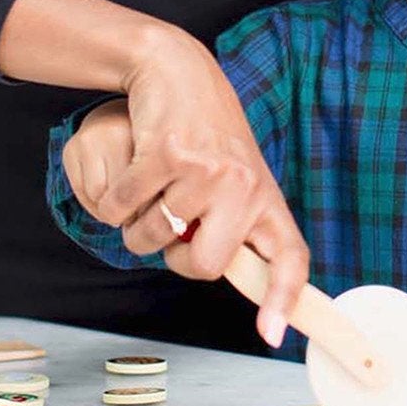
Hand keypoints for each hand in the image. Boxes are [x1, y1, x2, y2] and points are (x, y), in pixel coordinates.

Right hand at [67, 28, 308, 347]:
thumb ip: (233, 226)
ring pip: (152, 238)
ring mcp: (206, 170)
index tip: (271, 334)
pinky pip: (124, 208)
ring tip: (155, 186)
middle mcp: (242, 186)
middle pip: (201, 266)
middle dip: (173, 257)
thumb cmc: (204, 134)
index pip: (288, 256)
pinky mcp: (166, 154)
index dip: (283, 299)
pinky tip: (135, 170)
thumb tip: (231, 281)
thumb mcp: (236, 178)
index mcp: (264, 197)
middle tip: (172, 226)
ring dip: (138, 222)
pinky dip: (118, 200)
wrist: (177, 71)